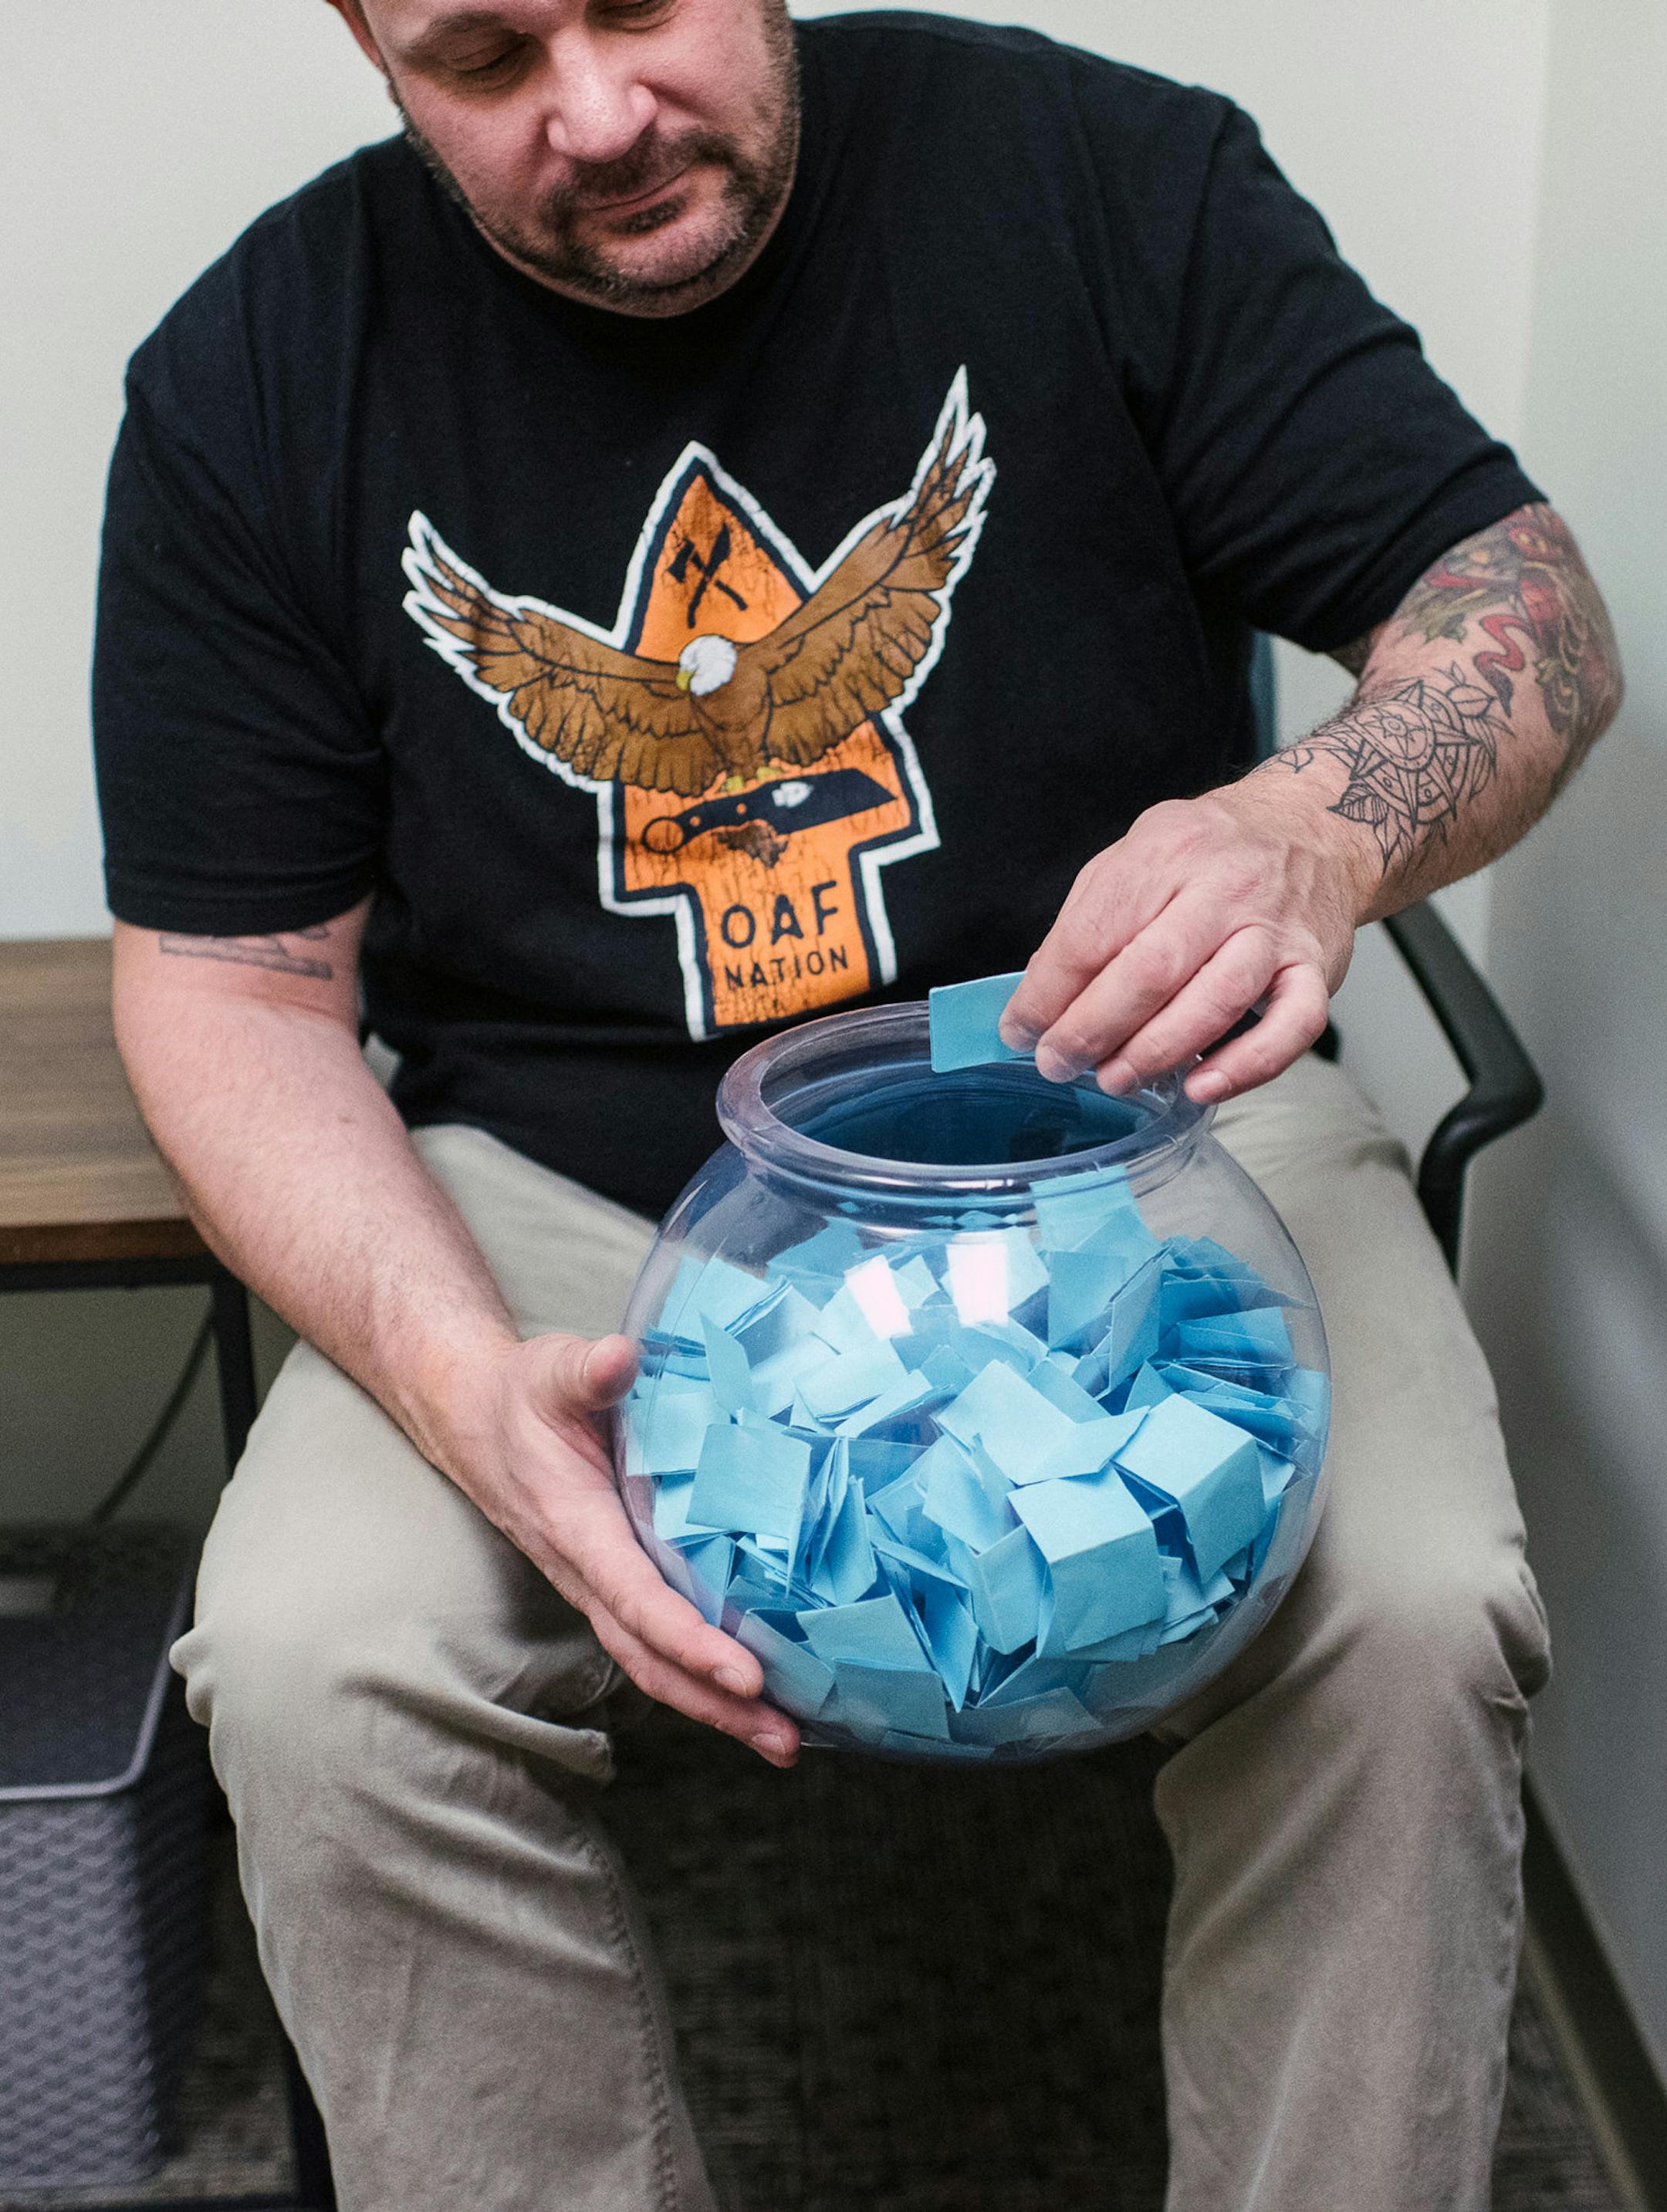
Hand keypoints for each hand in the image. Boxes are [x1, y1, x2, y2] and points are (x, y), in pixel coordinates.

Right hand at [442, 1331, 799, 1767]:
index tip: (745, 1674)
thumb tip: (619, 1358)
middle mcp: (587, 1573)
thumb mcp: (552, 1371)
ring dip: (717, 1707)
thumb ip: (587, 1370)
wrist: (477, 1422)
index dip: (690, 1640)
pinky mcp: (615, 1585)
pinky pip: (658, 1645)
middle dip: (717, 1705)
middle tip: (786, 1740)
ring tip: (785, 1738)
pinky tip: (757, 1693)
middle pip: (651, 1659)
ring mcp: (600, 1588)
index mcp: (577, 1526)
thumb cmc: (525, 1397)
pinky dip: (704, 1678)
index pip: (637, 1598)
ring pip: (655, 1664)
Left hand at [998, 777, 1368, 1103]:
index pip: (1094, 932)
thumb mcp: (1138, 855)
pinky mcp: (1317, 969)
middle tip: (1059, 1062)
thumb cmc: (1213, 853)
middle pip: (1149, 970)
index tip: (1022, 1029)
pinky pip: (1291, 1027)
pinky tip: (1202, 1088)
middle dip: (1092, 1028)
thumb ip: (1090, 920)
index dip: (1048, 992)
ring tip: (1116, 1078)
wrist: (1314, 827)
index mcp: (1166, 853)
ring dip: (1155, 1052)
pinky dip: (1246, 1067)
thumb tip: (1040, 1000)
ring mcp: (1275, 930)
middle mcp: (1224, 888)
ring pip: (1214, 1002)